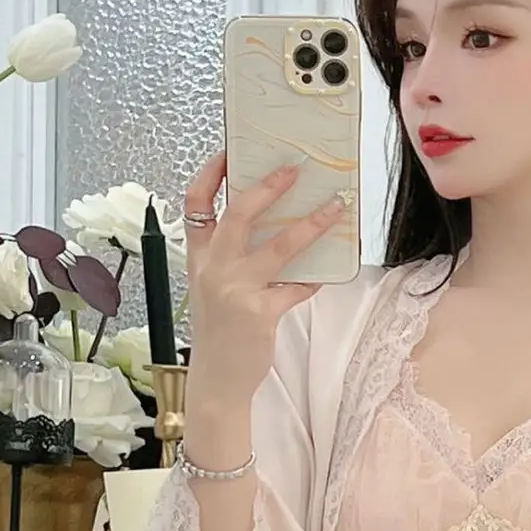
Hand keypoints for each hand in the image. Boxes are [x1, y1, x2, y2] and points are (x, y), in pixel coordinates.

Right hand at [179, 149, 350, 416]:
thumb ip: (230, 258)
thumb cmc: (220, 332)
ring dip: (311, 224)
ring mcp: (236, 290)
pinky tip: (326, 271)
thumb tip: (271, 226)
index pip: (195, 204)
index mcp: (198, 258)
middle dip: (268, 186)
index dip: (211, 174)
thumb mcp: (212, 289)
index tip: (230, 151)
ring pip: (278, 246)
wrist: (217, 379)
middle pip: (238, 213)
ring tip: (335, 208)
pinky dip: (313, 277)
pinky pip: (296, 287)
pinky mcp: (260, 313)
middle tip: (295, 168)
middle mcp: (213, 269)